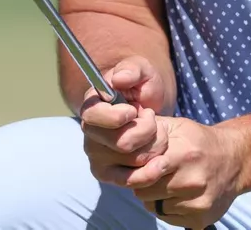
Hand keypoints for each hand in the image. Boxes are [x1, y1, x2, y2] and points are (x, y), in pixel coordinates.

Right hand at [80, 57, 171, 185]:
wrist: (151, 108)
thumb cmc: (142, 86)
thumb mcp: (142, 71)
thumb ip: (132, 70)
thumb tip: (118, 79)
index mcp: (91, 105)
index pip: (94, 116)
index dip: (118, 116)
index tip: (134, 109)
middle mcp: (89, 132)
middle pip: (121, 142)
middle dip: (147, 130)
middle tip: (152, 118)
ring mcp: (97, 155)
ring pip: (133, 160)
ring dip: (154, 145)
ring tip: (158, 132)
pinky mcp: (108, 173)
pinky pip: (130, 181)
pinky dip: (149, 173)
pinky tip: (160, 162)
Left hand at [117, 116, 244, 227]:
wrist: (236, 159)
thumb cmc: (200, 141)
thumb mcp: (178, 126)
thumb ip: (150, 130)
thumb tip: (121, 132)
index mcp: (184, 154)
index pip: (143, 171)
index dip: (137, 168)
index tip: (140, 163)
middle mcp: (192, 181)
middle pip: (144, 191)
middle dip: (143, 182)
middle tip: (154, 173)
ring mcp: (197, 203)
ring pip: (153, 206)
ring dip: (154, 196)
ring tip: (168, 181)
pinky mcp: (201, 219)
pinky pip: (167, 217)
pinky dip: (167, 207)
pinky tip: (178, 194)